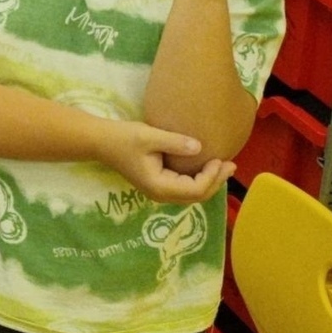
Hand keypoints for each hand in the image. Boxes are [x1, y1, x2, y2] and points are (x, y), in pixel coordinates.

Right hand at [93, 117, 231, 202]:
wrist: (100, 141)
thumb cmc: (123, 138)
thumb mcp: (148, 136)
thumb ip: (175, 142)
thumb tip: (200, 148)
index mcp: (159, 186)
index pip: (195, 189)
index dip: (211, 177)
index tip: (219, 159)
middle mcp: (161, 194)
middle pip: (197, 196)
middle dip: (215, 182)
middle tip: (231, 165)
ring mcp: (159, 191)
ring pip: (192, 194)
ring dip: (209, 182)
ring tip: (223, 167)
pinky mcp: (158, 184)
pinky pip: (185, 188)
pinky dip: (199, 180)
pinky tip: (206, 168)